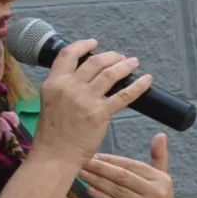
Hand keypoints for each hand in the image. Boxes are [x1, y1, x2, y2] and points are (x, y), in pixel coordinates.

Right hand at [31, 39, 153, 166]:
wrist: (55, 154)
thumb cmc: (53, 132)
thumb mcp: (50, 101)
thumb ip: (63, 87)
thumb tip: (83, 77)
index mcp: (54, 83)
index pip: (68, 55)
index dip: (83, 45)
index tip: (94, 43)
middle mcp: (69, 87)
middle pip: (95, 62)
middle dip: (111, 56)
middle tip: (120, 57)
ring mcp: (85, 99)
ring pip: (110, 73)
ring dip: (125, 65)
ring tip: (133, 63)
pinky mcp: (100, 113)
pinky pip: (125, 94)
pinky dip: (139, 85)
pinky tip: (146, 80)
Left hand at [81, 134, 175, 197]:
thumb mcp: (162, 181)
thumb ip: (159, 158)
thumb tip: (160, 134)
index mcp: (161, 178)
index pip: (132, 165)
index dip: (111, 160)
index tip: (93, 155)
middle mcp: (156, 191)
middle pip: (123, 177)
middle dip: (100, 169)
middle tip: (82, 162)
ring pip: (117, 191)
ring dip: (97, 182)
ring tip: (81, 174)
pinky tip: (89, 191)